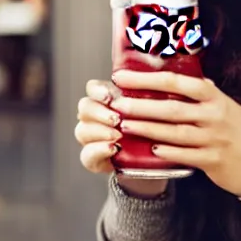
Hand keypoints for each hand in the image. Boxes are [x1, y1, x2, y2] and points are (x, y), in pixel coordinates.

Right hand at [75, 80, 168, 196]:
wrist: (153, 161)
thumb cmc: (154, 129)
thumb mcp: (153, 110)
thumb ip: (148, 96)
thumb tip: (158, 79)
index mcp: (106, 100)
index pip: (93, 88)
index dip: (97, 91)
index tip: (109, 97)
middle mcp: (94, 116)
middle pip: (84, 107)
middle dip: (99, 113)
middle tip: (116, 119)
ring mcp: (91, 138)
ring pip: (82, 130)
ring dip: (100, 132)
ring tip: (118, 136)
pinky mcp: (92, 159)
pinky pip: (86, 154)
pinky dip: (98, 150)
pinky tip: (113, 149)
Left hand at [111, 70, 240, 196]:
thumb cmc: (239, 126)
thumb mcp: (223, 102)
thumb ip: (200, 90)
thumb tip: (175, 74)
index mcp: (213, 96)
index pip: (176, 82)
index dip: (147, 79)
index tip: (123, 77)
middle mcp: (212, 115)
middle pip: (171, 108)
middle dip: (141, 105)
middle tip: (117, 103)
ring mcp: (212, 139)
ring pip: (174, 132)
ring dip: (147, 128)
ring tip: (125, 124)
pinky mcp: (212, 161)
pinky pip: (184, 155)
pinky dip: (166, 151)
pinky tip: (149, 148)